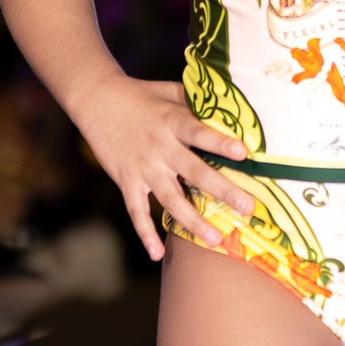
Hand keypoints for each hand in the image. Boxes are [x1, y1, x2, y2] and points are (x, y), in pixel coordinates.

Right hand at [82, 77, 252, 264]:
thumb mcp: (170, 91)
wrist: (96, 99)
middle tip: (247, 208)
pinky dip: (145, 233)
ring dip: (193, 221)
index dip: (220, 143)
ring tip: (215, 240)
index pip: (199, 132)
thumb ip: (197, 102)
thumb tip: (232, 107)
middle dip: (223, 191)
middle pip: (194, 172)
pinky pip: (136, 211)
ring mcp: (142, 167)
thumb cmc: (141, 95)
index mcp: (172, 121)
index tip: (243, 154)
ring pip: (170, 199)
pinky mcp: (126, 180)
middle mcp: (160, 147)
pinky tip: (157, 254)